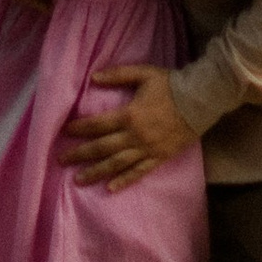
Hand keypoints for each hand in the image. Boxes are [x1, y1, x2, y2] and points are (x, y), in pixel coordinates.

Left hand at [61, 63, 202, 190]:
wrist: (200, 100)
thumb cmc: (171, 85)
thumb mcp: (143, 74)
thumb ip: (118, 75)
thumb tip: (93, 78)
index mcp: (129, 115)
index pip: (98, 124)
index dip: (80, 128)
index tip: (65, 132)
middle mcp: (135, 136)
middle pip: (102, 148)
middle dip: (80, 154)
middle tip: (62, 160)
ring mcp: (147, 149)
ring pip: (116, 164)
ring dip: (96, 172)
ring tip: (78, 179)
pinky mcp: (159, 158)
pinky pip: (138, 172)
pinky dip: (124, 181)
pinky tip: (110, 188)